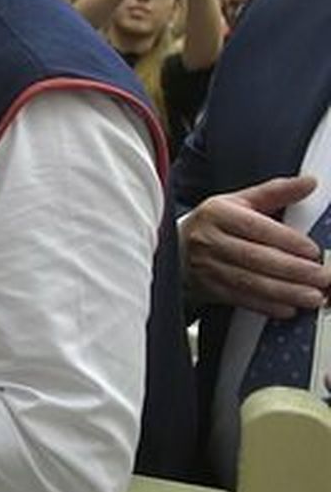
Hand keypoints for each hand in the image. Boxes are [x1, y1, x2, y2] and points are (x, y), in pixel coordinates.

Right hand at [182, 176, 330, 317]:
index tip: (312, 251)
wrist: (175, 247)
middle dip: (293, 270)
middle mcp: (208, 239)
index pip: (255, 227)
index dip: (286, 240)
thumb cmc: (213, 223)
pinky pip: (240, 299)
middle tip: (322, 277)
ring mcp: (206, 266)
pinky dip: (266, 306)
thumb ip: (275, 193)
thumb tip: (309, 183)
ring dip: (284, 292)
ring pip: (249, 281)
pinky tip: (287, 308)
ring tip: (313, 296)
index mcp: (218, 213)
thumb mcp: (239, 201)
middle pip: (254, 257)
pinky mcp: (208, 288)